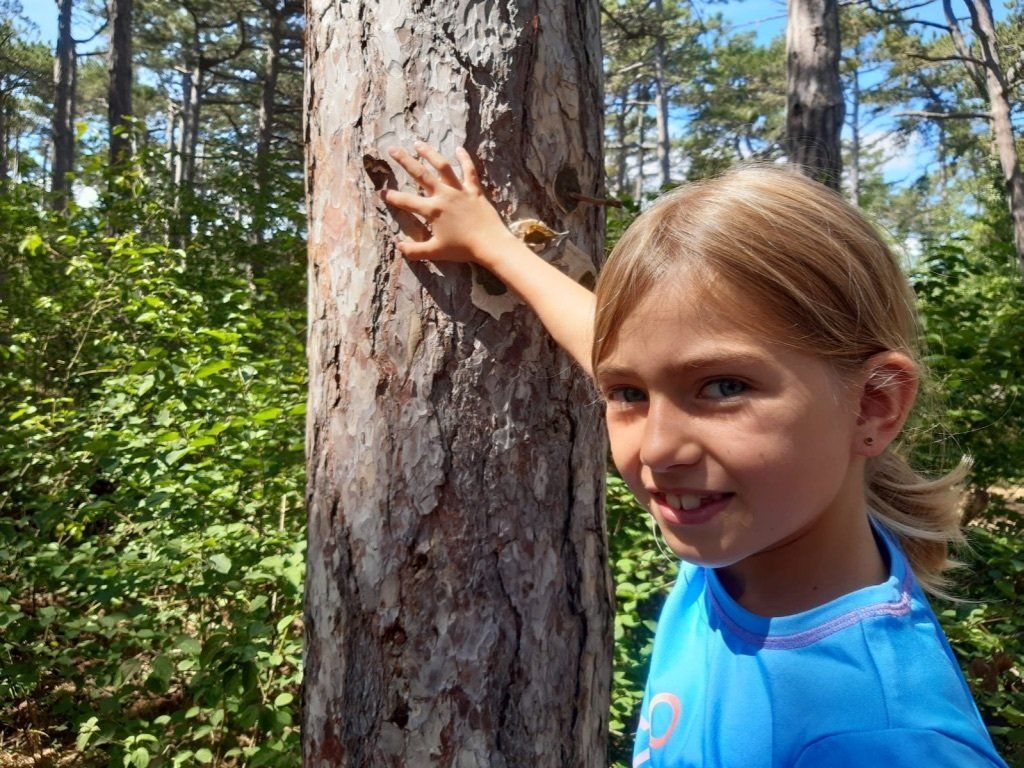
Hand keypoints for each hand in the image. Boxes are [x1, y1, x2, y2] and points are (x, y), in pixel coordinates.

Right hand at [382, 143, 516, 265]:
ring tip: (418, 144)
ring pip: (442, 166)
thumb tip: (398, 247)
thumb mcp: (435, 252)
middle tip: (391, 149)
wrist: (490, 244)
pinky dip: (464, 158)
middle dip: (404, 160)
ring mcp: (459, 190)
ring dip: (429, 153)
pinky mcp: (474, 190)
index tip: (380, 192)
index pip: (406, 201)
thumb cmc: (462, 249)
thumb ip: (415, 250)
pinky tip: (459, 148)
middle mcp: (443, 195)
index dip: (391, 197)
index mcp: (432, 210)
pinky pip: (469, 170)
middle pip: (420, 174)